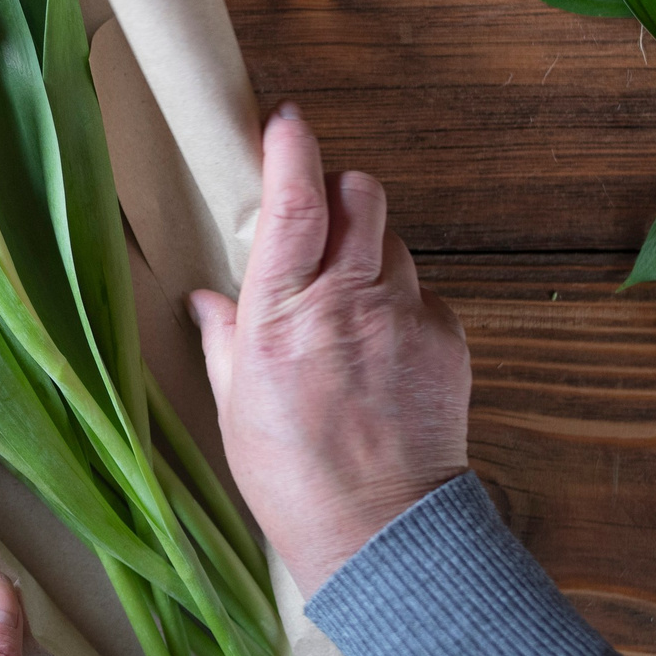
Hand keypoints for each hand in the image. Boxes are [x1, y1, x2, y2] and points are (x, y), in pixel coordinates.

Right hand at [189, 104, 470, 595]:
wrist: (380, 534)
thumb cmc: (293, 477)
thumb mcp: (234, 406)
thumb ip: (225, 338)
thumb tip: (208, 300)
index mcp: (282, 314)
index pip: (296, 200)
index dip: (292, 148)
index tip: (285, 121)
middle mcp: (347, 302)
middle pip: (361, 196)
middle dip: (341, 194)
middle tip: (321, 224)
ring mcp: (404, 317)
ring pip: (395, 243)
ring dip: (371, 253)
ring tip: (350, 305)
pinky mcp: (447, 341)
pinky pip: (425, 294)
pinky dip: (404, 304)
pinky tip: (384, 349)